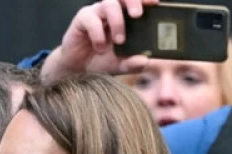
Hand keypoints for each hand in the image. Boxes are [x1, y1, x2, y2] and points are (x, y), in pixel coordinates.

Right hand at [40, 0, 159, 81]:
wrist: (77, 70)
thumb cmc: (101, 61)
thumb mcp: (120, 66)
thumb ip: (132, 64)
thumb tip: (144, 61)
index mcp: (124, 17)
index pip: (135, 2)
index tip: (155, 3)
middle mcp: (111, 11)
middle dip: (132, 1)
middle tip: (138, 16)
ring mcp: (96, 13)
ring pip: (108, 4)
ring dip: (117, 21)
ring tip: (120, 41)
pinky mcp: (82, 19)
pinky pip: (91, 19)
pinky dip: (98, 34)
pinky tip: (100, 48)